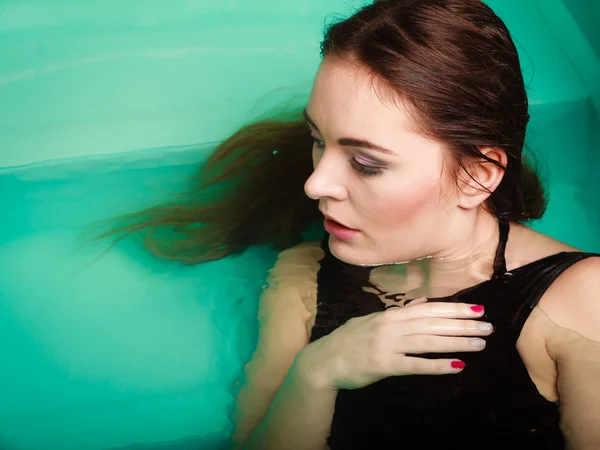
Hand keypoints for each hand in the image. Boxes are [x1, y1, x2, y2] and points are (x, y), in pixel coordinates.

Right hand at [297, 298, 492, 389]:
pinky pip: (415, 365)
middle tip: (488, 326)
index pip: (428, 309)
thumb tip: (422, 303)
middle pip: (433, 324)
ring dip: (457, 342)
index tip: (476, 309)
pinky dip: (437, 366)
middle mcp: (391, 327)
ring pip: (429, 342)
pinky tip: (457, 366)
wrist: (325, 361)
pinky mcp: (384, 365)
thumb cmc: (349, 340)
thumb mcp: (371, 321)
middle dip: (463, 325)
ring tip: (480, 344)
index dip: (454, 310)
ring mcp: (388, 346)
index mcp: (389, 315)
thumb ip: (398, 313)